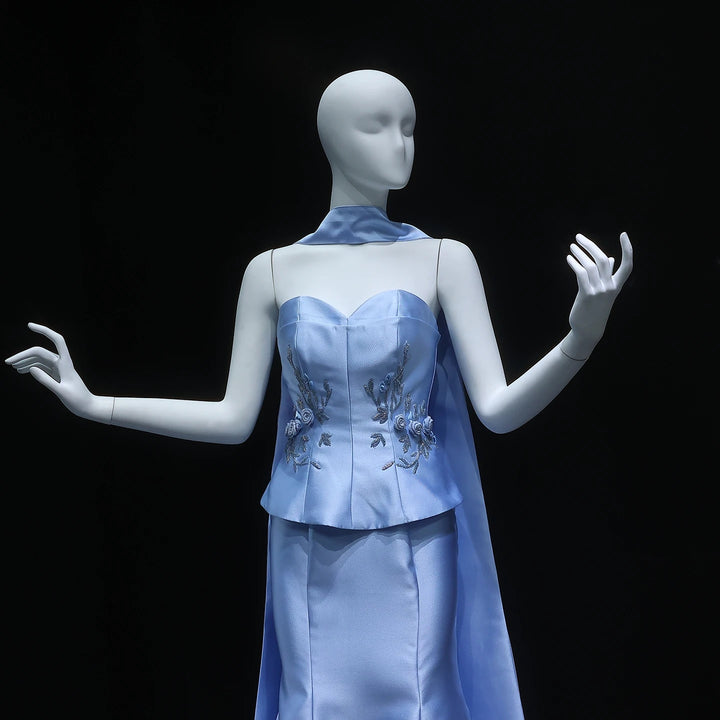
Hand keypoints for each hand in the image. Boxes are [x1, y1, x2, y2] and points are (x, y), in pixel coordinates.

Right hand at [5, 323, 98, 418]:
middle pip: (40, 352)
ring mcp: (59, 368)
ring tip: (12, 367)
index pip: (57, 340)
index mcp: (66, 363)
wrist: (88, 407)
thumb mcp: (61, 392)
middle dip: (23, 355)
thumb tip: (30, 368)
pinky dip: (31, 367)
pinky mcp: (57, 374)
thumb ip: (46, 380)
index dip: (44, 331)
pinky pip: (42, 366)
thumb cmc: (78, 400)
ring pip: (39, 359)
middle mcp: (62, 362)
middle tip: (8, 363)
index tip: (29, 325)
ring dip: (25, 361)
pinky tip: (22, 371)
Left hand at [564, 232, 632, 356]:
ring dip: (579, 253)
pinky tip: (569, 258)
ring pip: (590, 265)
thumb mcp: (604, 292)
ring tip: (572, 247)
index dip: (628, 249)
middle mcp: (610, 287)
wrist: (588, 330)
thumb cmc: (595, 308)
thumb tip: (611, 259)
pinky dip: (574, 264)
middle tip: (578, 237)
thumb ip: (608, 275)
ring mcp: (599, 291)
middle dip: (590, 246)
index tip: (624, 234)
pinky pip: (581, 274)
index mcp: (616, 285)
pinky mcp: (587, 295)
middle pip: (603, 260)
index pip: (628, 265)